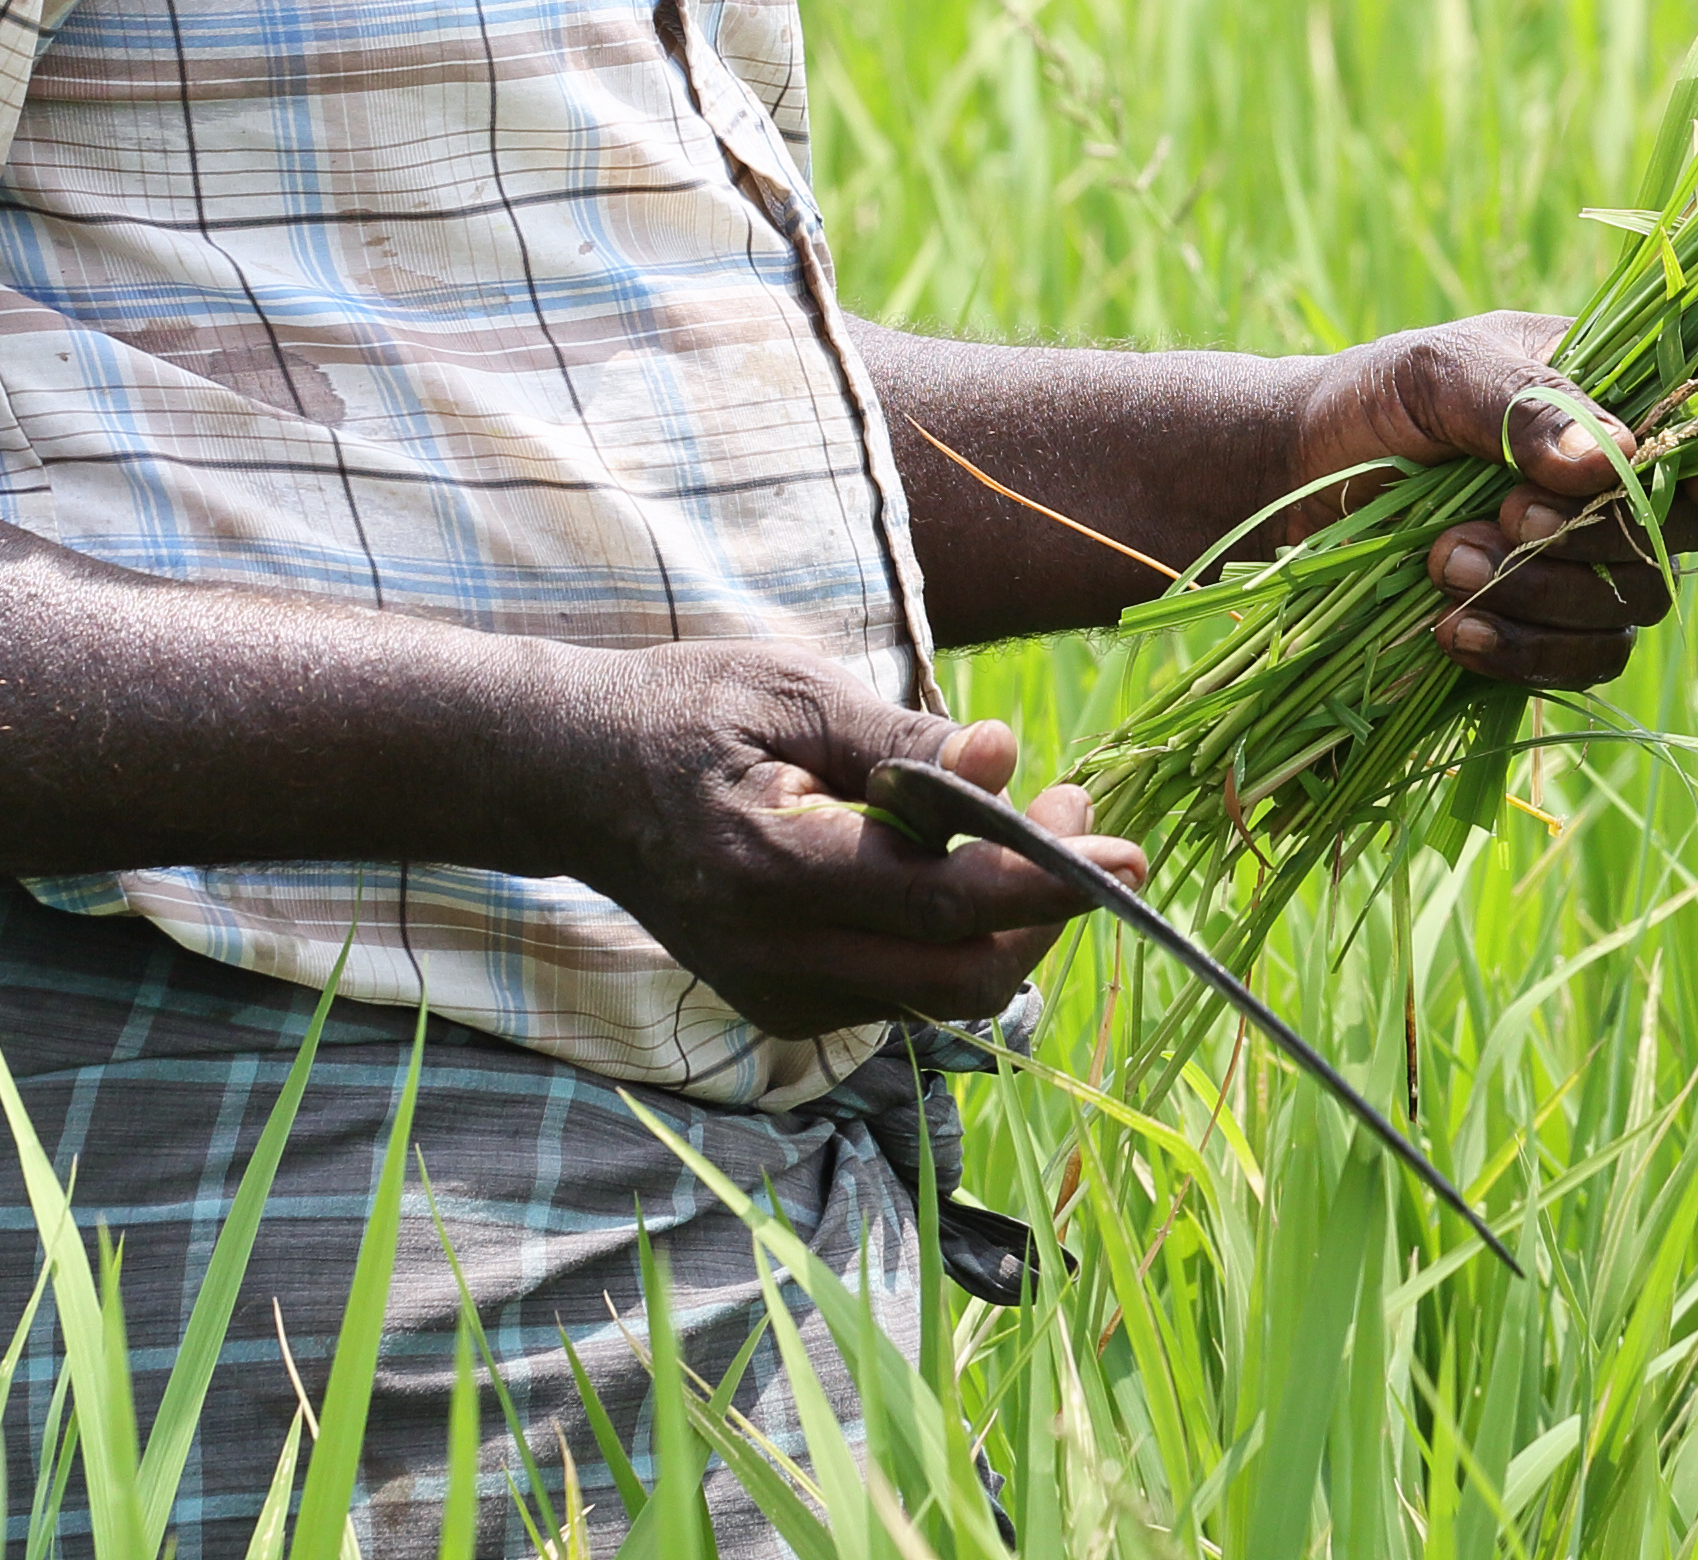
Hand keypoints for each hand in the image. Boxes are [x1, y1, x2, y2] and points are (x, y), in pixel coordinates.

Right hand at [527, 642, 1143, 1038]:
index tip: (1124, 849)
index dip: (1044, 882)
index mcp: (769, 868)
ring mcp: (775, 994)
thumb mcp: (792, 691)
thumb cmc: (687, 712)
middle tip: (1082, 816)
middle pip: (958, 979)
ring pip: (939, 997)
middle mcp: (772, 956)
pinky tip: (963, 863)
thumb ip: (901, 742)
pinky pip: (902, 992)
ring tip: (1037, 824)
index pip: (938, 903)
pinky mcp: (782, 1006)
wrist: (573, 780)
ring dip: (1010, 925)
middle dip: (1046, 913)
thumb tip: (1005, 758)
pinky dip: (956, 938)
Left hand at [1284, 312, 1697, 691]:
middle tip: (1501, 518)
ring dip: (1544, 598)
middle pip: (1674, 535)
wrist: (1298, 477)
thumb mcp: (1439, 376)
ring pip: (1632, 607)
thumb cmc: (1378, 401)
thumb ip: (1522, 407)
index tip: (1631, 488)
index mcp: (1614, 396)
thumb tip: (1618, 458)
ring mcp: (1589, 559)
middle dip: (1589, 539)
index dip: (1697, 473)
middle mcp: (1620, 482)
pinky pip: (1582, 660)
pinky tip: (1455, 633)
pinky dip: (1527, 654)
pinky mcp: (1548, 624)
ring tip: (1442, 563)